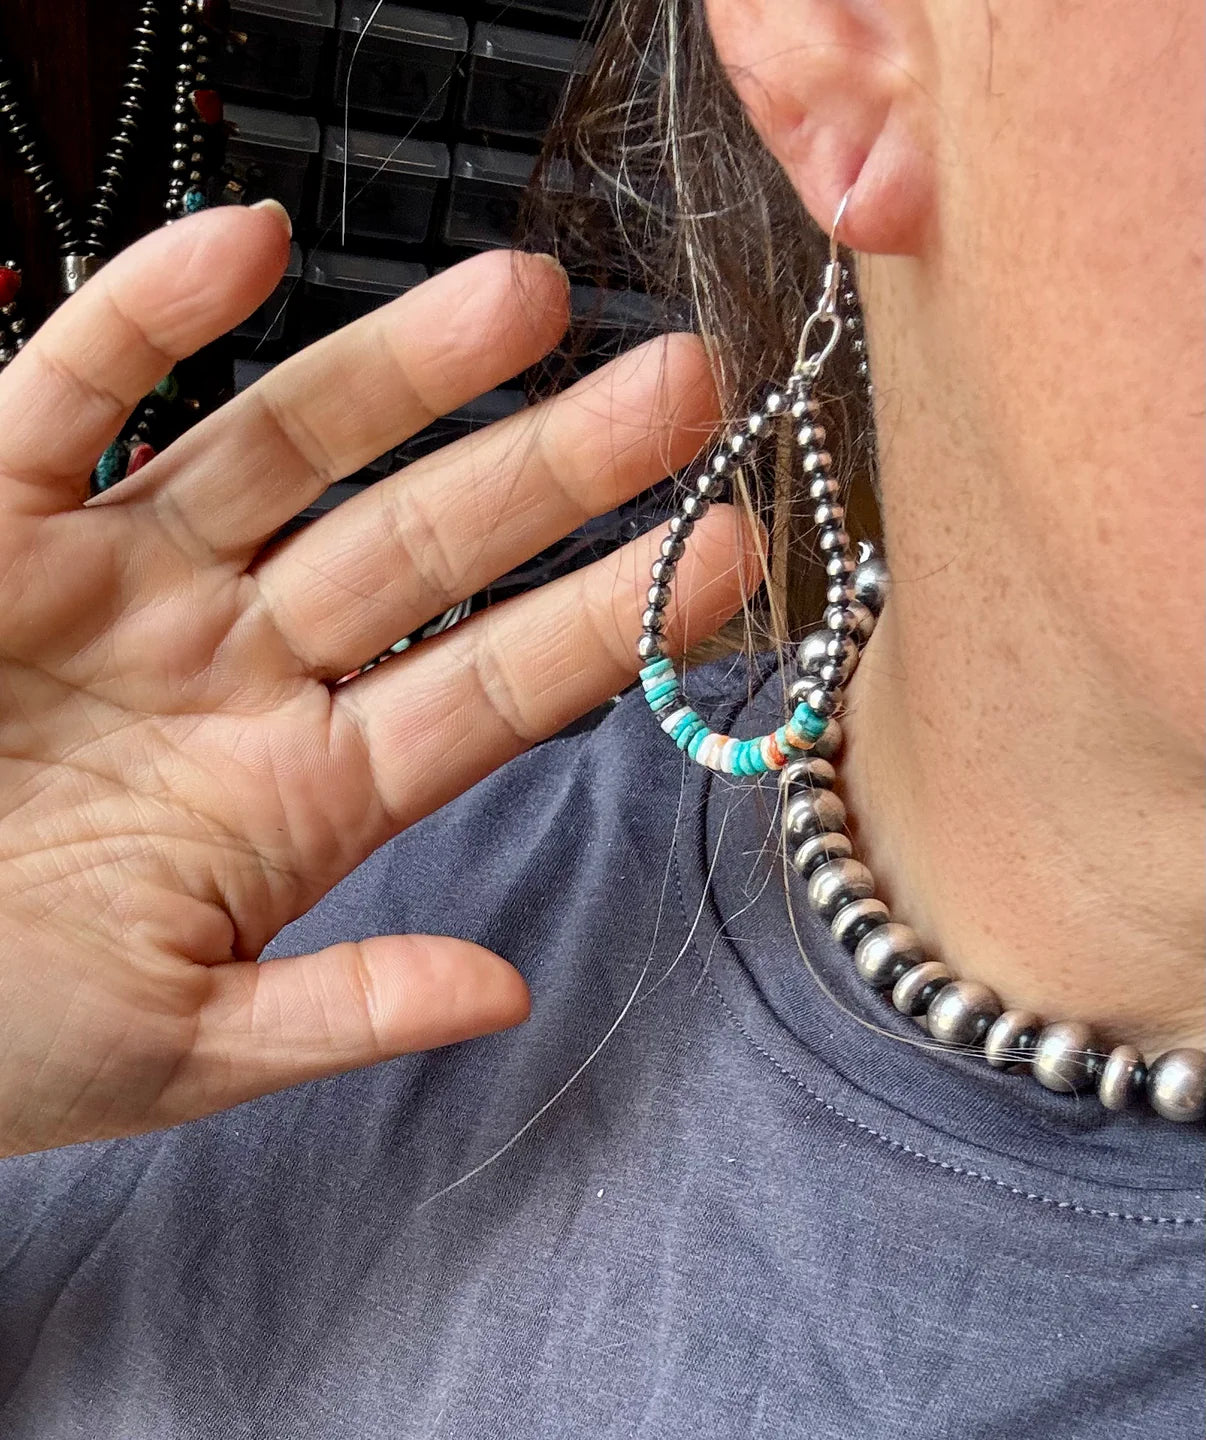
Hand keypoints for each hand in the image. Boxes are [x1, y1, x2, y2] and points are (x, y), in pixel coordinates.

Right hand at [0, 205, 755, 1156]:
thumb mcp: (173, 1044)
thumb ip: (340, 1011)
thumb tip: (507, 992)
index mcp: (302, 791)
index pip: (490, 692)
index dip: (609, 622)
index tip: (729, 556)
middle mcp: (239, 664)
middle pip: (423, 546)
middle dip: (551, 469)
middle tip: (681, 388)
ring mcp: (125, 582)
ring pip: (285, 447)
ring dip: (403, 370)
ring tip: (526, 298)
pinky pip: (77, 392)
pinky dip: (148, 317)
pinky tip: (249, 244)